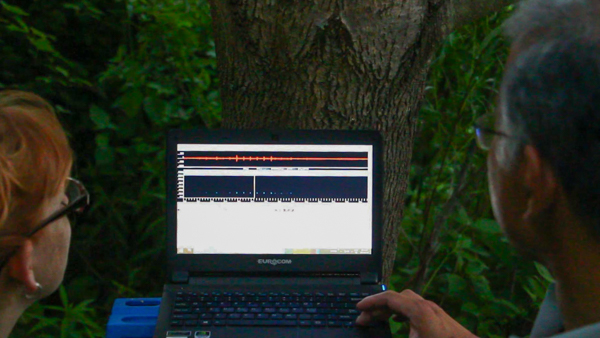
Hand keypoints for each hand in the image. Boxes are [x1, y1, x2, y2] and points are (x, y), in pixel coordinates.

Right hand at [356, 290, 477, 337]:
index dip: (371, 302)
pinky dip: (401, 311)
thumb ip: (391, 337)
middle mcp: (426, 306)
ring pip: (407, 301)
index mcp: (418, 310)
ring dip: (390, 308)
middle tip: (365, 319)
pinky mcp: (439, 319)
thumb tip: (374, 337)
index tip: (359, 308)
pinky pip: (415, 308)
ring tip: (378, 319)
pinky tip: (398, 321)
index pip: (389, 298)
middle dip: (378, 306)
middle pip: (397, 298)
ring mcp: (434, 311)